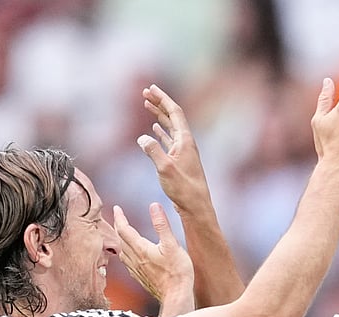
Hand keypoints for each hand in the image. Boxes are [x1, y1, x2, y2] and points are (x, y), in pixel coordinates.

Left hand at [116, 203, 193, 301]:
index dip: (119, 217)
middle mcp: (135, 259)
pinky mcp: (141, 277)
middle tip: (117, 217)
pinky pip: (127, 263)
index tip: (116, 208)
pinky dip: (125, 253)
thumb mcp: (172, 244)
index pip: (124, 229)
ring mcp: (137, 269)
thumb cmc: (177, 272)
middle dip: (118, 226)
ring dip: (120, 240)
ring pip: (122, 251)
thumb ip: (162, 224)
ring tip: (122, 233)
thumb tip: (154, 206)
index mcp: (141, 249)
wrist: (177, 295)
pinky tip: (130, 255)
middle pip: (120, 239)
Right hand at [138, 85, 212, 216]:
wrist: (196, 207)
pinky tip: (154, 129)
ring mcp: (183, 152)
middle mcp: (186, 143)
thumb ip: (153, 151)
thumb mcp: (165, 169)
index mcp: (185, 140)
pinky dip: (160, 132)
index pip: (174, 112)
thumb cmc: (183, 189)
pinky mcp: (179, 161)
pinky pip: (169, 140)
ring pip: (169, 127)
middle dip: (159, 103)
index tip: (151, 88)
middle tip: (145, 92)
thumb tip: (142, 138)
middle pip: (172, 116)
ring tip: (147, 105)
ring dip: (158, 115)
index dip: (163, 98)